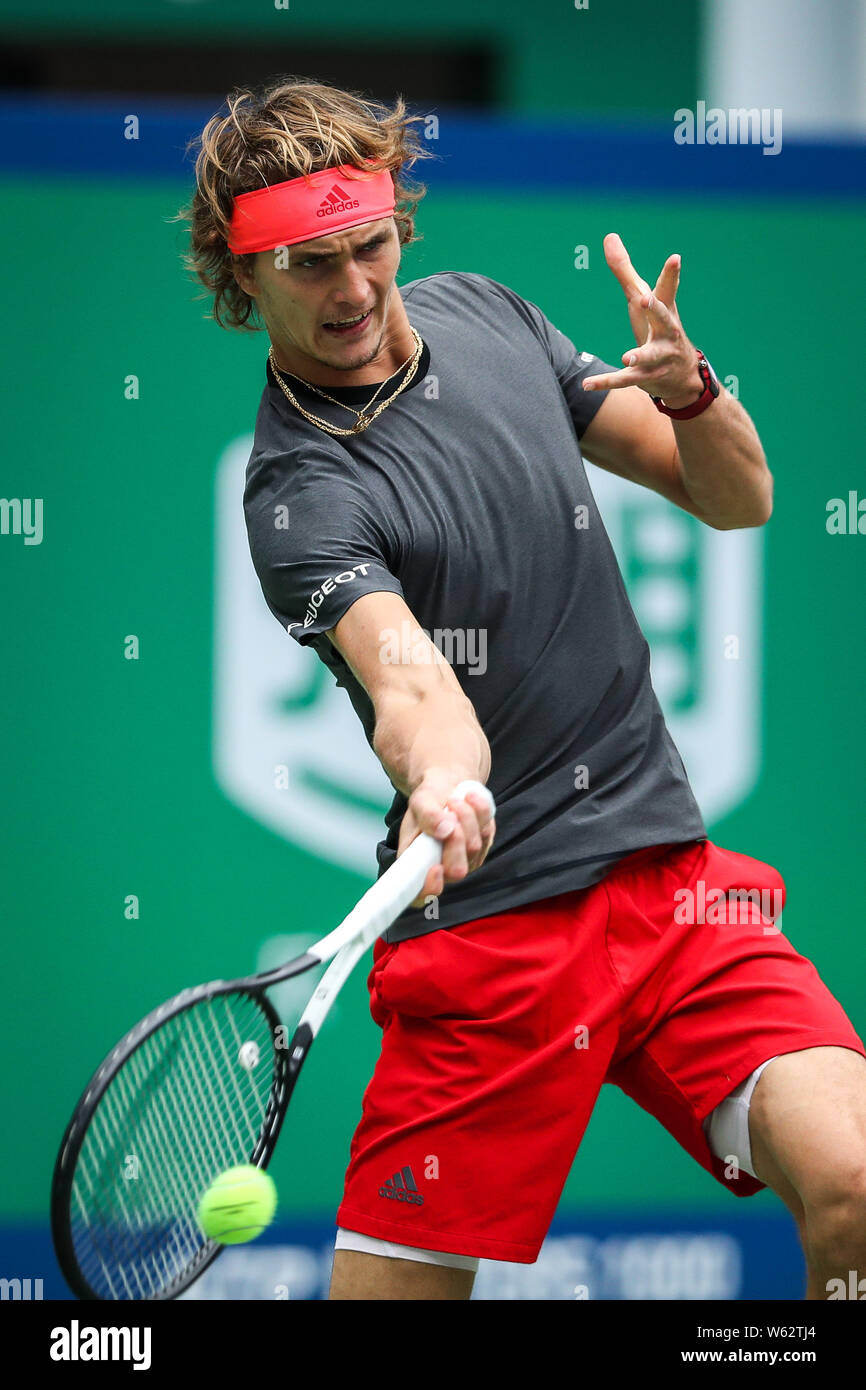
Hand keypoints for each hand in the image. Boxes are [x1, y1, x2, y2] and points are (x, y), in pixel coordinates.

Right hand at [397, 769, 495, 907]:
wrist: (447, 788)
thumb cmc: (428, 799)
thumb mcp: (421, 800)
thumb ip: (428, 815)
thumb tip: (444, 831)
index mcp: (415, 864)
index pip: (419, 896)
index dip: (428, 889)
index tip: (436, 868)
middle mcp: (440, 868)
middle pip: (456, 870)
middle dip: (456, 838)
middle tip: (449, 810)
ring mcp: (464, 861)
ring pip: (474, 847)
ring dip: (466, 818)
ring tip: (454, 799)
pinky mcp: (482, 849)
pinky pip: (487, 834)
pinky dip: (480, 813)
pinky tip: (469, 800)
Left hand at [582, 232, 702, 407]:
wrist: (683, 376)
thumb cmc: (659, 327)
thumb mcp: (642, 298)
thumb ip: (624, 271)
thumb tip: (609, 236)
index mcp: (665, 309)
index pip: (668, 289)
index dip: (671, 274)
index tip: (675, 258)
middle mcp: (667, 332)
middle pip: (664, 319)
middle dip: (656, 309)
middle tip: (645, 299)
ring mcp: (659, 356)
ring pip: (649, 356)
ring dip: (639, 355)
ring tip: (627, 356)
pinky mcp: (646, 376)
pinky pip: (625, 380)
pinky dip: (607, 382)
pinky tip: (587, 384)